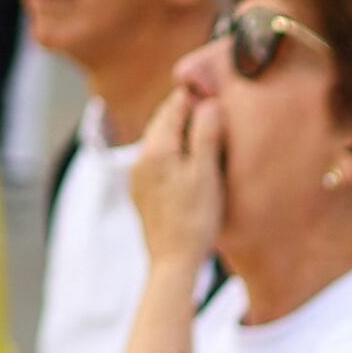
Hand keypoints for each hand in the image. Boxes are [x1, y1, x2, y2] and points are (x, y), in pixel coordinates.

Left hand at [126, 75, 228, 268]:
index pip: (174, 106)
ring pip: (158, 141)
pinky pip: (156, 160)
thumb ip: (206, 133)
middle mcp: (141, 158)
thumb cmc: (196, 219)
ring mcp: (138, 177)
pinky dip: (172, 152)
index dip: (195, 95)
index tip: (213, 89)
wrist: (173, 263)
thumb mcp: (207, 173)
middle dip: (185, 111)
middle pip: (163, 121)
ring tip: (203, 131)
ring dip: (179, 132)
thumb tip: (208, 102)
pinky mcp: (141, 193)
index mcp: (157, 148)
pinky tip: (189, 161)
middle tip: (210, 105)